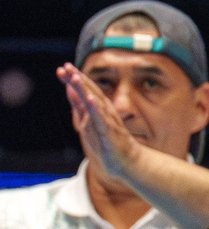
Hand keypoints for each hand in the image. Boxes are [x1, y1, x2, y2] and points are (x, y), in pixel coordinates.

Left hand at [56, 64, 152, 188]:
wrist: (125, 162)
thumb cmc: (107, 142)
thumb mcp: (88, 120)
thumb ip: (79, 104)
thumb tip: (69, 88)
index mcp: (98, 109)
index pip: (86, 90)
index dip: (74, 79)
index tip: (63, 67)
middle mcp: (104, 112)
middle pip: (89, 92)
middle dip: (77, 79)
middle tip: (66, 66)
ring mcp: (107, 121)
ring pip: (95, 102)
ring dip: (85, 90)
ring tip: (75, 77)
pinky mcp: (109, 132)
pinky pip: (102, 119)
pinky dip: (96, 109)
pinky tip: (90, 99)